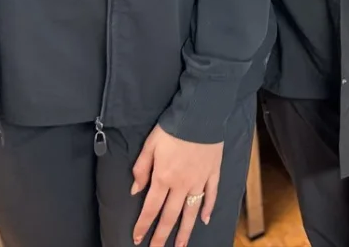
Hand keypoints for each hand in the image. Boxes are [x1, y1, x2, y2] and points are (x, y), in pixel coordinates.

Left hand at [131, 126, 222, 246]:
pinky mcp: (213, 173)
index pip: (151, 208)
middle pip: (170, 216)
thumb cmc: (173, 128)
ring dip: (185, 231)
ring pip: (191, 211)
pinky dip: (208, 209)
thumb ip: (141, 169)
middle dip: (162, 235)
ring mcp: (199, 180)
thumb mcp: (150, 145)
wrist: (201, 115)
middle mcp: (181, 184)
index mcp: (163, 178)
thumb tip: (135, 190)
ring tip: (181, 245)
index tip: (138, 239)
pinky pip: (211, 195)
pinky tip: (205, 220)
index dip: (143, 225)